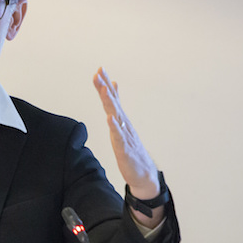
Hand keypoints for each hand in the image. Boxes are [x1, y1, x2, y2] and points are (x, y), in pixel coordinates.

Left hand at [93, 68, 162, 225]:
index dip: (106, 84)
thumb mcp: (121, 128)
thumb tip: (114, 94)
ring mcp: (125, 135)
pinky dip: (115, 126)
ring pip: (116, 116)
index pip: (112, 99)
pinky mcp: (124, 148)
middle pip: (113, 103)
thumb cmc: (131, 150)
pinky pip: (119, 136)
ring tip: (105, 90)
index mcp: (121, 120)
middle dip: (106, 88)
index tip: (100, 70)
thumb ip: (117, 111)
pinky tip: (110, 118)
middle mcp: (124, 124)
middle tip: (100, 73)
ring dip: (111, 102)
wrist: (143, 173)